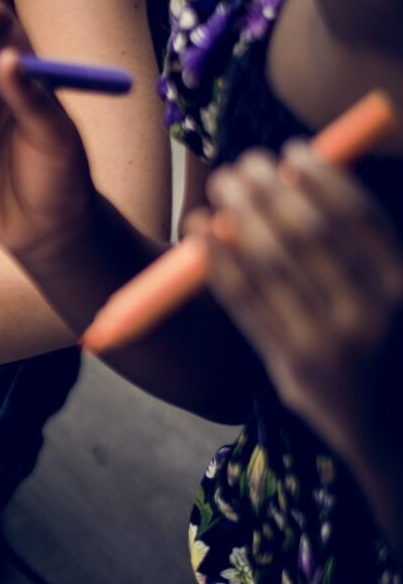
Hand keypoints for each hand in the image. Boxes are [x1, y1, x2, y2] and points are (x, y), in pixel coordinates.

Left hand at [197, 142, 402, 476]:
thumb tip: (307, 175)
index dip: (322, 176)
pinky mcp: (291, 366)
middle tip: (244, 163)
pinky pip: (246, 304)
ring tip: (223, 184)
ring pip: (272, 266)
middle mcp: (372, 314)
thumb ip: (364, 249)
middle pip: (309, 235)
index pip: (357, 216)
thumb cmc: (388, 347)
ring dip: (241, 215)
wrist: (395, 433)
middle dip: (272, 191)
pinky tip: (201, 229)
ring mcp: (329, 343)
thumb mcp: (394, 297)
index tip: (293, 150)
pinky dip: (219, 261)